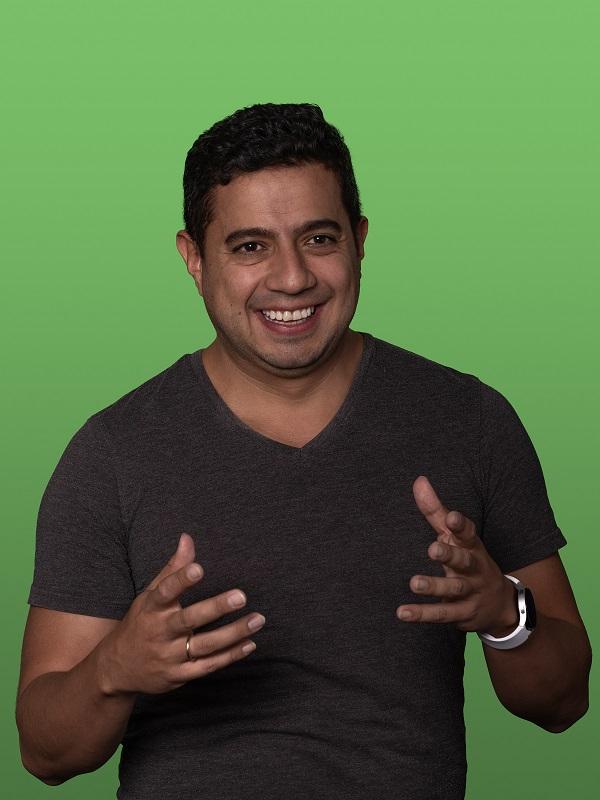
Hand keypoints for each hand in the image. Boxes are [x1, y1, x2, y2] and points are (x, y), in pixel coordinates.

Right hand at [100, 533, 264, 695]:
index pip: (166, 591)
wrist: (117, 668)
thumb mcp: (150, 594)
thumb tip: (187, 538)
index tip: (200, 568)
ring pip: (205, 645)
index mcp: (151, 608)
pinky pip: (208, 666)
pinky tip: (249, 643)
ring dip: (233, 633)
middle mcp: (160, 632)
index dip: (181, 579)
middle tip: (241, 596)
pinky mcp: (178, 676)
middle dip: (216, 608)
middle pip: (190, 620)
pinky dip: (230, 656)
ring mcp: (169, 656)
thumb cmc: (141, 622)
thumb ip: (173, 568)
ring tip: (258, 620)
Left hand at [396, 476, 517, 634]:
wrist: (499, 604)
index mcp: (472, 546)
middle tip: (433, 549)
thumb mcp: (455, 536)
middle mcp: (473, 568)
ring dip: (434, 587)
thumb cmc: (468, 559)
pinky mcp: (462, 613)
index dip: (460, 525)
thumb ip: (436, 511)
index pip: (469, 533)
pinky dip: (422, 614)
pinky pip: (442, 614)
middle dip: (450, 555)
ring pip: (453, 589)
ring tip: (414, 583)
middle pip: (464, 560)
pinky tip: (402, 612)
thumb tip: (419, 480)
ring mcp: (470, 592)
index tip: (452, 517)